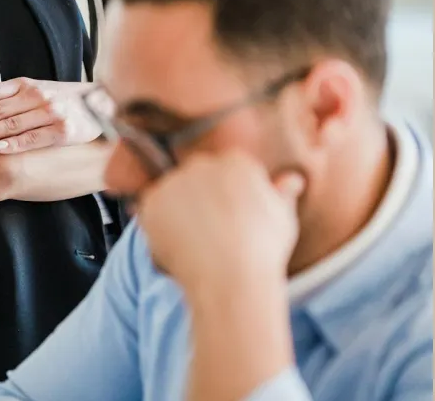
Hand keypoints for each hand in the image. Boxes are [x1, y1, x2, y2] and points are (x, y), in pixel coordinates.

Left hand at [0, 78, 101, 153]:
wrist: (99, 104)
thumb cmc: (59, 99)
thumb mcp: (35, 90)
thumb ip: (10, 96)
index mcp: (25, 84)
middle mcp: (36, 96)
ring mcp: (49, 113)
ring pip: (12, 123)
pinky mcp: (61, 131)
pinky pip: (33, 139)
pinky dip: (15, 144)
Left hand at [136, 151, 304, 299]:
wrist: (231, 279)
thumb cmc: (262, 254)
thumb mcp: (283, 221)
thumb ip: (282, 195)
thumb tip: (292, 180)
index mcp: (237, 161)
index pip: (223, 170)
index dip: (223, 198)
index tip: (228, 221)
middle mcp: (203, 163)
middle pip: (194, 178)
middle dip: (197, 201)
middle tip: (208, 235)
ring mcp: (175, 180)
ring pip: (171, 195)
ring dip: (176, 215)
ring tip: (194, 247)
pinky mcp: (152, 199)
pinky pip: (149, 212)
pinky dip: (157, 230)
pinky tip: (176, 249)